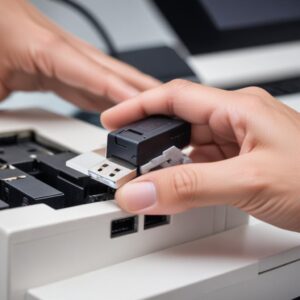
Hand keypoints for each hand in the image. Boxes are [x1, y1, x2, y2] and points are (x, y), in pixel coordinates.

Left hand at [0, 0, 158, 110]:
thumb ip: (6, 118)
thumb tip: (12, 145)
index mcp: (40, 45)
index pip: (93, 72)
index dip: (122, 92)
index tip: (147, 110)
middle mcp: (57, 46)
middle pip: (110, 69)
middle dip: (141, 89)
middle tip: (165, 108)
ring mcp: (58, 53)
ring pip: (103, 74)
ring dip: (128, 93)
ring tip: (149, 112)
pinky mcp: (54, 61)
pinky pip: (88, 80)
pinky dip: (107, 95)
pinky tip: (117, 108)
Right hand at [102, 80, 299, 231]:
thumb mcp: (247, 182)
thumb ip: (188, 188)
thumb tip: (140, 192)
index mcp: (238, 109)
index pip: (174, 98)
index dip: (139, 106)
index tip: (112, 120)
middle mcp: (237, 121)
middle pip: (179, 124)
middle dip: (150, 141)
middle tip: (127, 160)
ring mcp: (240, 142)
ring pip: (190, 147)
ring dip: (167, 163)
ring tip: (148, 179)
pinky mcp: (243, 162)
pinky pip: (203, 164)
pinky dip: (185, 175)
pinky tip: (177, 186)